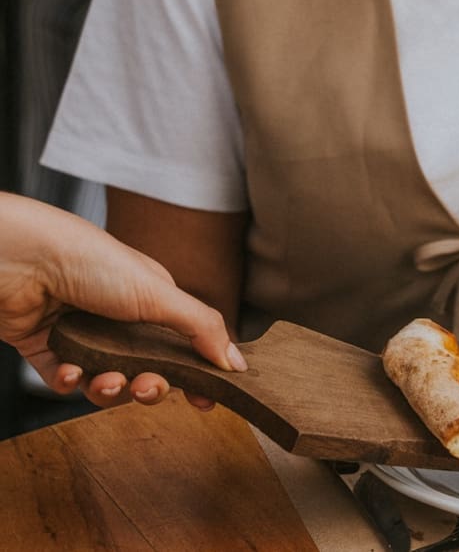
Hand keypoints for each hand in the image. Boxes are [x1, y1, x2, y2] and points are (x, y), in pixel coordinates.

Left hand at [0, 193, 245, 408]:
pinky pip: (67, 382)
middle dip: (150, 386)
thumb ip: (203, 329)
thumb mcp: (160, 293)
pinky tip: (70, 371)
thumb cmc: (89, 260)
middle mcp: (119, 318)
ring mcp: (84, 335)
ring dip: (110, 389)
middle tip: (147, 387)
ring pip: (108, 381)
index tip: (206, 400)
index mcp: (152, 300)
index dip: (195, 374)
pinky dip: (71, 383)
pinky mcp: (48, 349)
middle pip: (147, 369)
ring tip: (106, 380)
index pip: (182, 344)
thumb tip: (237, 363)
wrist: (20, 259)